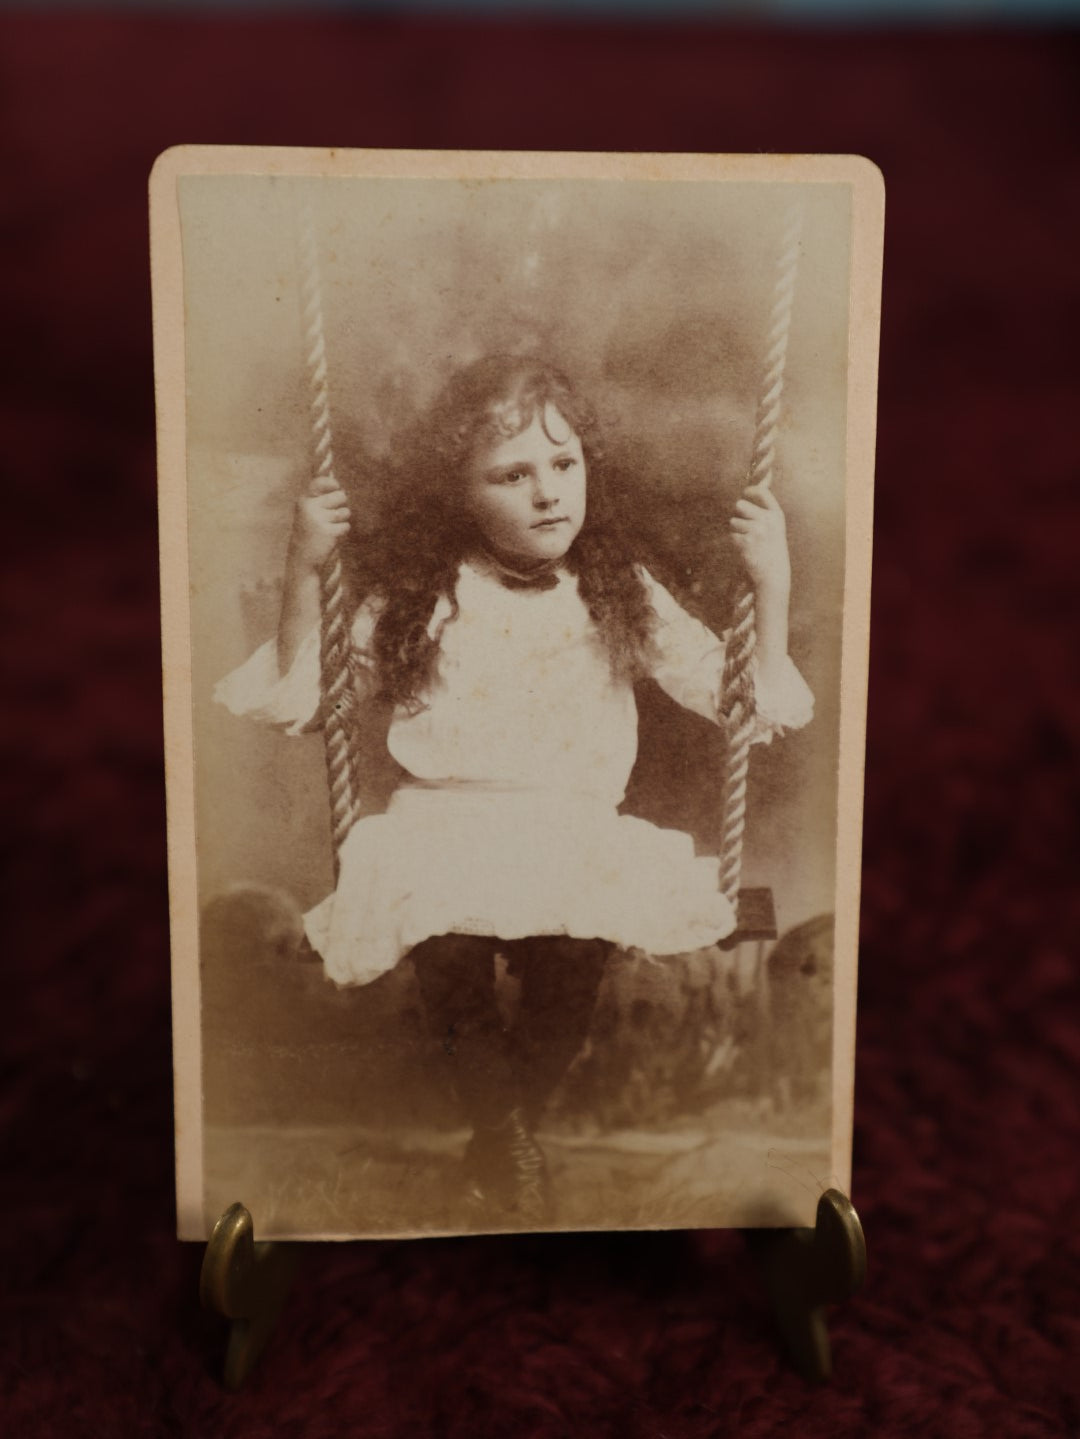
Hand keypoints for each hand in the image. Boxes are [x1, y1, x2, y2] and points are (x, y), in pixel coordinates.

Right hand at [290, 472, 350, 569]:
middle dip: (341, 506)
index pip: (320, 481)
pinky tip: (330, 538)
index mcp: (304, 500)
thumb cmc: (311, 532)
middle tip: (328, 519)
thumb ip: (321, 489)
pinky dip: (342, 533)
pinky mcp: (328, 532)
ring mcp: (318, 519)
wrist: (303, 561)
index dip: (332, 484)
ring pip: (345, 512)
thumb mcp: (312, 509)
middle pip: (341, 495)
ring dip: (341, 521)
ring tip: (328, 529)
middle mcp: (309, 507)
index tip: (334, 488)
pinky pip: (346, 526)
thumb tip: (327, 464)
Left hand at [730, 483, 790, 599]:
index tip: (745, 493)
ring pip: (733, 522)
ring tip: (749, 542)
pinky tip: (746, 549)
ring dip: (736, 531)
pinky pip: (731, 536)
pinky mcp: (745, 542)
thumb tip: (759, 483)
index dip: (750, 491)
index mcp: (777, 515)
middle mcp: (767, 520)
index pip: (762, 492)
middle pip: (739, 505)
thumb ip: (765, 508)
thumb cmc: (772, 549)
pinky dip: (735, 543)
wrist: (773, 574)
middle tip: (746, 526)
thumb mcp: (775, 527)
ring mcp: (757, 530)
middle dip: (738, 514)